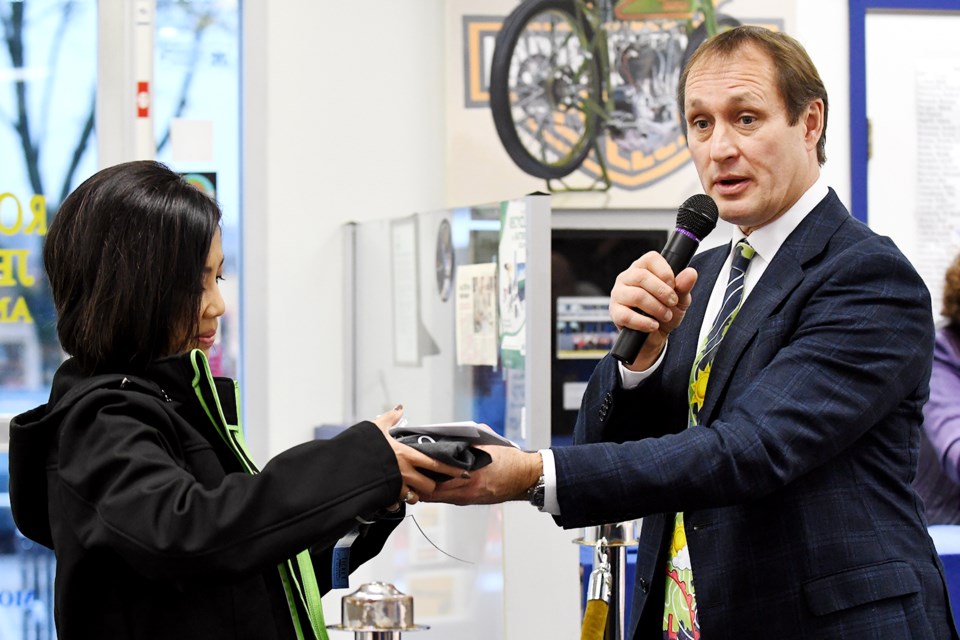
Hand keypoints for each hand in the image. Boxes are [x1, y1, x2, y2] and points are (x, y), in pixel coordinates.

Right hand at [372, 406, 466, 505]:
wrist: (345, 465)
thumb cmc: (362, 445)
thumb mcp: (377, 427)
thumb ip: (391, 418)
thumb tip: (399, 408)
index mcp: (407, 455)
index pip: (436, 464)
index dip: (452, 469)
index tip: (464, 472)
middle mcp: (405, 472)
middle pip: (429, 486)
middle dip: (430, 486)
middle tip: (428, 481)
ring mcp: (396, 486)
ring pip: (415, 497)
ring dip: (415, 494)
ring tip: (411, 489)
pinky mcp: (385, 496)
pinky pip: (396, 504)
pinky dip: (397, 502)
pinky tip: (394, 497)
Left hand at [421, 447, 541, 505]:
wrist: (525, 477)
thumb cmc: (508, 460)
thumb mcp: (485, 444)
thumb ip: (466, 441)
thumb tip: (448, 435)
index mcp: (470, 474)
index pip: (437, 475)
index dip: (422, 470)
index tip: (412, 461)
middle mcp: (467, 490)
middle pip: (432, 491)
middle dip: (419, 483)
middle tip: (408, 473)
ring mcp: (468, 498)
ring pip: (437, 497)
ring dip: (426, 488)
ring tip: (416, 478)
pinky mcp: (470, 501)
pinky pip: (447, 498)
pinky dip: (438, 491)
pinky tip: (432, 483)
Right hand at [609, 251, 697, 369]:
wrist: (656, 336)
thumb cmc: (665, 313)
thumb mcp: (680, 300)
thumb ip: (684, 286)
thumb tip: (690, 273)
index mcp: (643, 268)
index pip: (651, 258)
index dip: (665, 272)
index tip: (673, 285)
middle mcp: (627, 278)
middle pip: (642, 276)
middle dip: (662, 292)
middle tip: (672, 303)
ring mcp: (618, 294)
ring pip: (636, 295)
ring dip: (656, 308)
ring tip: (665, 316)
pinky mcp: (615, 312)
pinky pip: (627, 315)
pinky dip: (644, 322)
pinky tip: (653, 325)